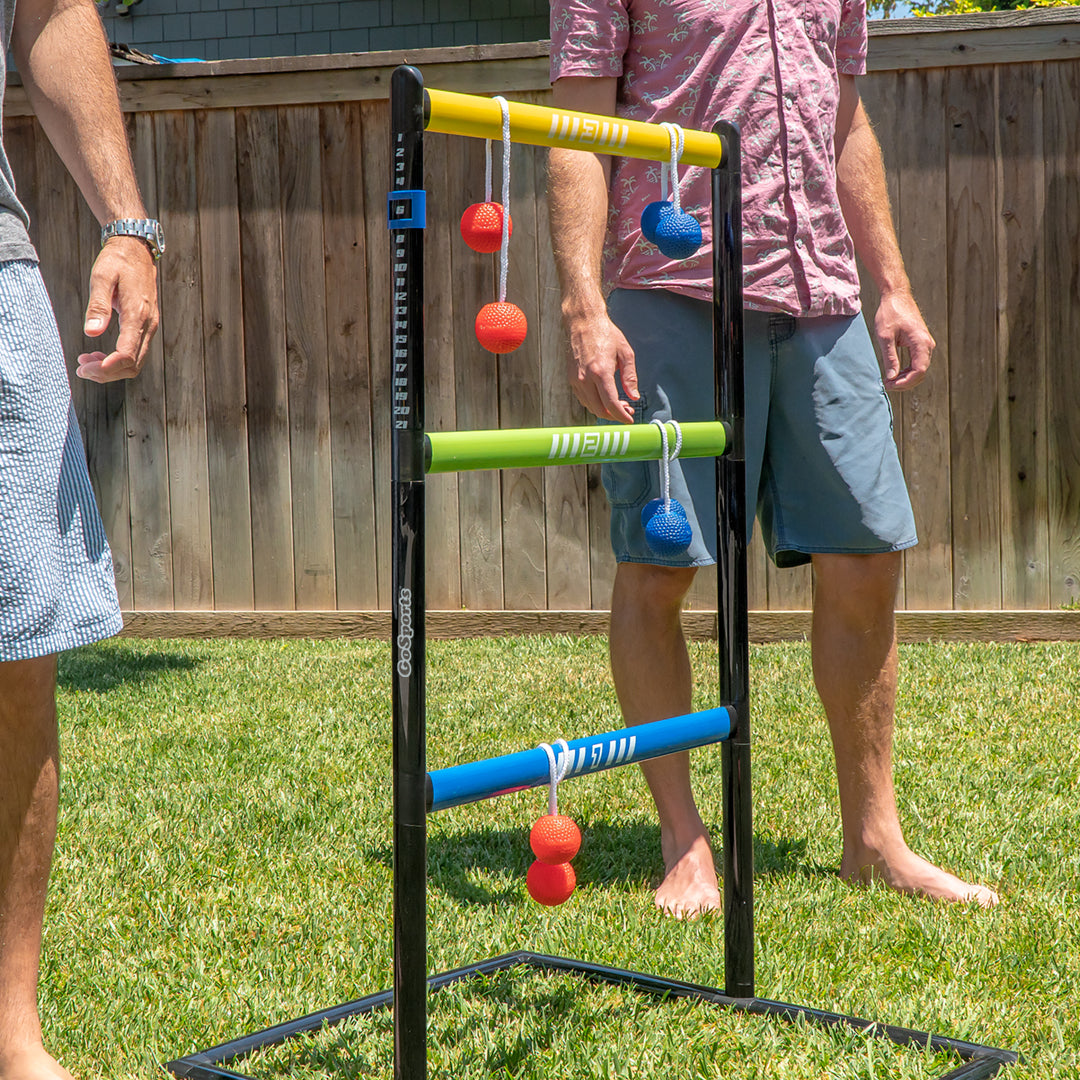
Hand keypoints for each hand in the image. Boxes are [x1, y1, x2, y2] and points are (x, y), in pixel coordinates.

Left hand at [76, 235, 159, 381]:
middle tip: (81, 369)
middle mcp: (148, 325)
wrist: (137, 251)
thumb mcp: (101, 277)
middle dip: (106, 373)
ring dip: (111, 369)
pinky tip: (99, 354)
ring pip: (136, 363)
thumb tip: (92, 332)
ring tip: (86, 362)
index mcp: (138, 315)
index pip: (127, 353)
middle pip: (133, 365)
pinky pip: (136, 353)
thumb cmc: (118, 262)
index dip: (107, 367)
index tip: (86, 368)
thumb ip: (98, 306)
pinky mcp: (146, 328)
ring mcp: (150, 328)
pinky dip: (118, 361)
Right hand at [565, 311, 638, 422]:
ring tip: (618, 404)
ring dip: (605, 411)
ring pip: (591, 407)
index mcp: (601, 372)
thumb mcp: (625, 353)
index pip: (611, 404)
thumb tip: (633, 396)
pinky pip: (584, 399)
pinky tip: (605, 398)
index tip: (629, 420)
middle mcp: (586, 378)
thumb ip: (630, 377)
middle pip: (599, 410)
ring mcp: (576, 380)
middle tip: (627, 411)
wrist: (583, 322)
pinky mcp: (572, 379)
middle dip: (614, 415)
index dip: (621, 416)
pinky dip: (595, 404)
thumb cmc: (606, 334)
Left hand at [874, 288, 933, 391]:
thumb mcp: (885, 337)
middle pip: (921, 372)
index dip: (905, 382)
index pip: (918, 371)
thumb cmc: (890, 313)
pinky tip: (895, 373)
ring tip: (889, 380)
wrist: (897, 296)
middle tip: (887, 385)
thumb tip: (891, 377)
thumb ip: (889, 357)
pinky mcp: (921, 342)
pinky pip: (917, 362)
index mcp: (921, 342)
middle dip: (904, 382)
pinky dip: (907, 370)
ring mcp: (925, 343)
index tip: (889, 385)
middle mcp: (927, 344)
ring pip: (920, 368)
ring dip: (906, 378)